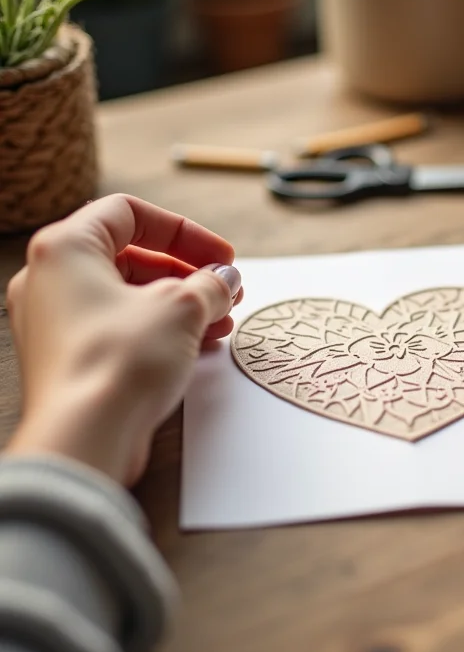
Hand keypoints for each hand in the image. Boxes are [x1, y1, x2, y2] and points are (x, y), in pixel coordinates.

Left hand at [4, 195, 242, 484]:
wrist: (84, 439)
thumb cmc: (117, 362)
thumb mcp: (182, 307)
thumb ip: (210, 283)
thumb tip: (224, 279)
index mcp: (66, 248)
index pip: (130, 213)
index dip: (185, 230)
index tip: (220, 256)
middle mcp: (51, 280)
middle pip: (131, 256)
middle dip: (188, 272)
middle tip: (225, 288)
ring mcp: (55, 322)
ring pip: (129, 295)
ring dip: (181, 303)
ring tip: (222, 319)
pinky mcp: (68, 357)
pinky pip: (121, 327)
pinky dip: (160, 329)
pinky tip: (200, 343)